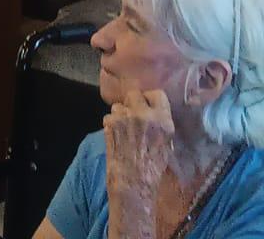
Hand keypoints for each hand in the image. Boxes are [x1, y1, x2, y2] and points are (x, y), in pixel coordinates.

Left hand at [104, 89, 174, 210]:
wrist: (133, 180)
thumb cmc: (153, 167)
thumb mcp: (166, 144)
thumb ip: (160, 124)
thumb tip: (155, 112)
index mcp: (163, 120)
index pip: (157, 94)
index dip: (151, 99)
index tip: (148, 105)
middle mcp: (144, 115)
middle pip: (134, 94)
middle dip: (133, 103)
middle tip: (134, 115)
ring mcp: (125, 117)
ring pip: (119, 105)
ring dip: (120, 114)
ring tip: (124, 128)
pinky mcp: (110, 123)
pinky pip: (109, 116)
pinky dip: (111, 123)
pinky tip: (116, 135)